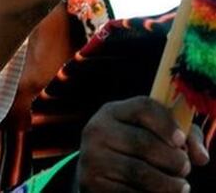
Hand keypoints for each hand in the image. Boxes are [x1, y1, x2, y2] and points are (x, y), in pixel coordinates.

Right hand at [76, 97, 208, 191]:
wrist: (99, 170)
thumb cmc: (136, 148)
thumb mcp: (153, 133)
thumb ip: (185, 137)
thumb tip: (200, 157)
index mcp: (112, 112)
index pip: (143, 107)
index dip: (167, 123)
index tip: (181, 141)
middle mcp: (97, 130)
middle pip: (144, 143)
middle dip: (173, 159)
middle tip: (185, 168)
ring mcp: (92, 157)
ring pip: (140, 172)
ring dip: (168, 183)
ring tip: (180, 186)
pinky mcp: (92, 183)